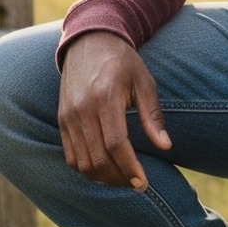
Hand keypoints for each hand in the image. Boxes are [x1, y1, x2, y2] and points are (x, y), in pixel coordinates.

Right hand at [58, 31, 171, 189]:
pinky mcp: (62, 120)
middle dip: (118, 178)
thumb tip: (165, 146)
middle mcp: (82, 109)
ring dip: (103, 178)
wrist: (89, 42)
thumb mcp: (144, 81)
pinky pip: (71, 156)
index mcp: (105, 97)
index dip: (129, 168)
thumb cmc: (123, 62)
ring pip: (82, 162)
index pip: (115, 144)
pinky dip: (87, 170)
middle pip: (97, 159)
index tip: (143, 182)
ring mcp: (68, 116)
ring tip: (124, 180)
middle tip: (137, 185)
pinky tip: (105, 171)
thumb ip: (153, 115)